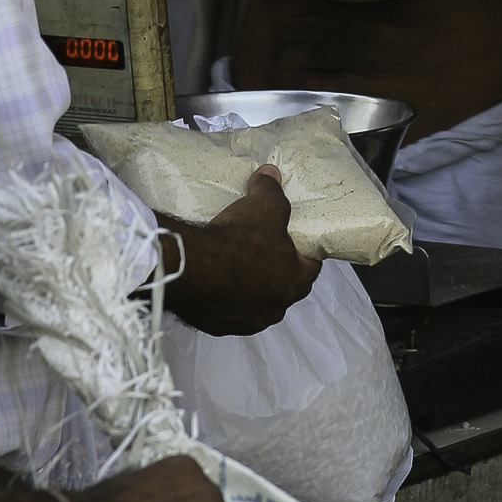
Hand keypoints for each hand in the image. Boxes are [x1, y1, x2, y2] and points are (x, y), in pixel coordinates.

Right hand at [159, 165, 320, 336]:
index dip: (302, 253)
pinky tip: (213, 281)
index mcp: (293, 283)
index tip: (293, 243)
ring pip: (253, 302)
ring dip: (247, 288)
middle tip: (257, 251)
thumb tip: (271, 175)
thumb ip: (272, 190)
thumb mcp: (263, 205)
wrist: (190, 267)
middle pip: (280, 287)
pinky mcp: (219, 326)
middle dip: (272, 271)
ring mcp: (246, 322)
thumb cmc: (235, 242)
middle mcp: (274, 308)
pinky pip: (226, 311)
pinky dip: (222, 298)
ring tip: (232, 266)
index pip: (310, 269)